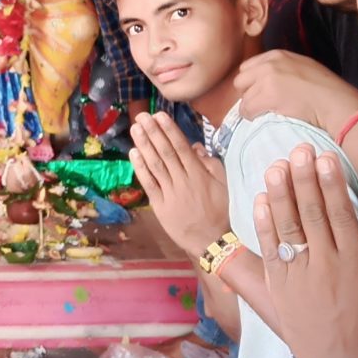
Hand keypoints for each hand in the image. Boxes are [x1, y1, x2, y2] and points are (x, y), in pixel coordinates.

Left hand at [128, 112, 230, 257]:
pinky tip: (134, 154)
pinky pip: (149, 184)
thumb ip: (210, 164)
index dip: (169, 130)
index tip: (159, 116)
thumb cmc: (220, 211)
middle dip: (153, 132)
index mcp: (199, 174)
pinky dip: (141, 168)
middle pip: (165, 152)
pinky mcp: (160, 206)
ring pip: (155, 165)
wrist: (212, 241)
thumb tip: (195, 146)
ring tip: (136, 129)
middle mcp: (183, 180)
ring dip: (144, 145)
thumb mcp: (223, 185)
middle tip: (142, 116)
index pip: (181, 147)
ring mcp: (170, 193)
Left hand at [234, 50, 357, 130]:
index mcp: (278, 55)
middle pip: (241, 81)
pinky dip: (252, 117)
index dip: (252, 83)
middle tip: (261, 105)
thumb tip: (264, 82)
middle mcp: (270, 63)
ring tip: (266, 113)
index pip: (247, 67)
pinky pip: (247, 109)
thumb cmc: (325, 90)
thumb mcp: (302, 67)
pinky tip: (265, 118)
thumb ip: (282, 69)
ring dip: (251, 108)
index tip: (260, 93)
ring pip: (243, 98)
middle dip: (248, 94)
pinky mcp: (268, 96)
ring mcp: (268, 79)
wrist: (336, 103)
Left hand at [254, 144, 357, 357]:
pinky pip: (270, 250)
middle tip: (297, 149)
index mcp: (354, 262)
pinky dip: (264, 225)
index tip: (323, 158)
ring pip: (288, 227)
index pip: (339, 213)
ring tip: (275, 166)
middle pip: (311, 213)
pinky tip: (259, 202)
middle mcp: (324, 264)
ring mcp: (299, 275)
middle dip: (303, 178)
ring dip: (280, 194)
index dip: (330, 183)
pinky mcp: (280, 288)